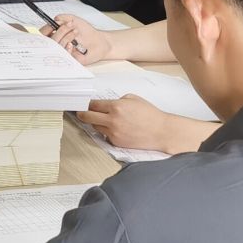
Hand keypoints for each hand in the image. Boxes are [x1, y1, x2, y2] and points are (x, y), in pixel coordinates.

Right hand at [47, 13, 113, 62]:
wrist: (100, 42)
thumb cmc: (87, 32)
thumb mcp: (74, 20)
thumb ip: (64, 18)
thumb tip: (55, 18)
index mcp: (56, 35)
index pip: (44, 34)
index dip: (46, 29)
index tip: (52, 24)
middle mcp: (58, 44)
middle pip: (48, 41)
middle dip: (59, 31)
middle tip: (68, 25)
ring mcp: (63, 52)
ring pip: (56, 47)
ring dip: (66, 37)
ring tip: (75, 31)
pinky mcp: (69, 60)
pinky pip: (63, 56)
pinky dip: (67, 48)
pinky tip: (73, 44)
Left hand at [80, 95, 204, 154]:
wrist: (161, 131)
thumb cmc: (150, 115)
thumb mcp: (133, 99)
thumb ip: (118, 100)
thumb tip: (106, 104)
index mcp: (116, 107)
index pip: (93, 105)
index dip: (87, 104)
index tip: (85, 104)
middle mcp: (112, 120)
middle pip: (87, 117)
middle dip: (82, 114)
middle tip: (80, 113)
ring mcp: (113, 133)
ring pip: (95, 127)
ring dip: (97, 123)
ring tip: (104, 120)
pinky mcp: (116, 142)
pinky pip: (105, 135)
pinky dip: (107, 132)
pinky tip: (116, 129)